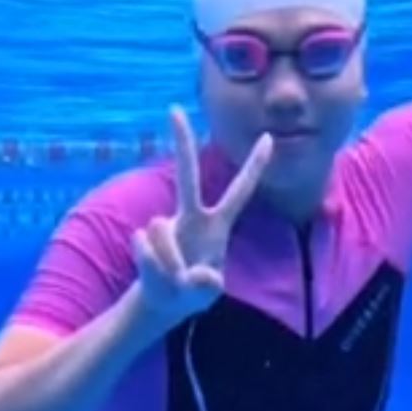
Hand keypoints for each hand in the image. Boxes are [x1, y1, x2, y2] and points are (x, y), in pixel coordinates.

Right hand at [132, 107, 272, 327]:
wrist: (164, 302)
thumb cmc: (193, 292)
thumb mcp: (208, 293)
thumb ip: (205, 284)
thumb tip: (190, 275)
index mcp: (218, 224)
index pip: (240, 191)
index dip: (254, 167)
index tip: (268, 136)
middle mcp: (191, 217)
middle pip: (187, 176)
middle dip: (182, 142)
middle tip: (174, 108)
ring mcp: (166, 225)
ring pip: (162, 233)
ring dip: (168, 264)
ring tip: (174, 280)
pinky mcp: (143, 237)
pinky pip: (146, 250)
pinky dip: (154, 269)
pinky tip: (158, 278)